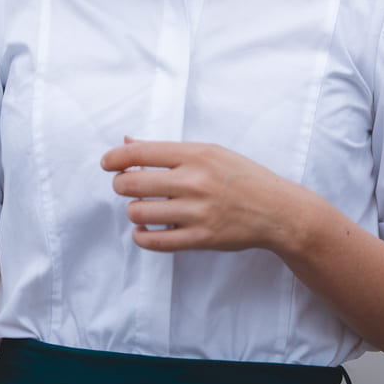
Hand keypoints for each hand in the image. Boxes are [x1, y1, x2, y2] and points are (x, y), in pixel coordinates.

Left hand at [100, 138, 302, 253]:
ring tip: (142, 207)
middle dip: (121, 184)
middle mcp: (193, 181)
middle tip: (125, 185)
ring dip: (133, 210)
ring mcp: (196, 212)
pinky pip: (154, 242)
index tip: (107, 163)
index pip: (140, 153)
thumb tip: (128, 142)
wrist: (276, 210)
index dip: (115, 158)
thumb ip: (168, 150)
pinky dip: (141, 236)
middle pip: (132, 183)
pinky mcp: (199, 239)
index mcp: (196, 154)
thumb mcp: (210, 152)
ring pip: (139, 212)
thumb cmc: (241, 176)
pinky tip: (144, 229)